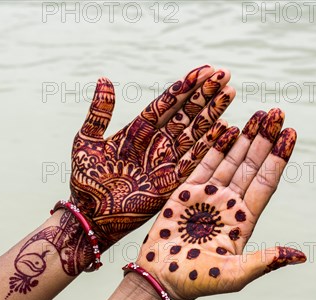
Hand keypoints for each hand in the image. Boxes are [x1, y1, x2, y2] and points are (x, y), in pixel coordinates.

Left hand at [70, 66, 235, 248]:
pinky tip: (227, 128)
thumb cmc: (85, 180)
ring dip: (213, 113)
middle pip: (186, 114)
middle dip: (205, 94)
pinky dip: (212, 145)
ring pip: (195, 132)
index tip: (204, 69)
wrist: (90, 215)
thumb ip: (99, 112)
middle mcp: (157, 143)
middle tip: (225, 74)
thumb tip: (104, 79)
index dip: (185, 87)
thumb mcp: (87, 140)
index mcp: (139, 130)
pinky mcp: (172, 182)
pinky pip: (196, 160)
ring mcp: (167, 161)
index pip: (167, 103)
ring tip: (230, 92)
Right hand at [135, 108, 305, 299]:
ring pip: (231, 160)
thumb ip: (265, 261)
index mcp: (244, 220)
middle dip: (264, 139)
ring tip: (257, 115)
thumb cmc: (199, 282)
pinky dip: (215, 146)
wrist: (162, 280)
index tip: (291, 133)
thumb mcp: (236, 274)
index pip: (266, 182)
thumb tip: (300, 256)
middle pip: (252, 165)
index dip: (279, 158)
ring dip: (244, 138)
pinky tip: (227, 128)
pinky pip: (203, 164)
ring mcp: (207, 197)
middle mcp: (229, 204)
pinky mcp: (185, 193)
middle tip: (276, 112)